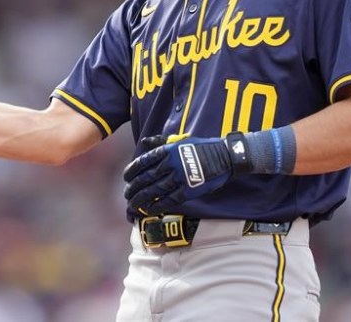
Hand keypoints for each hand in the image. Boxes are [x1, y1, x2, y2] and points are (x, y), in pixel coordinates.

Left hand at [123, 134, 237, 214]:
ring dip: (141, 199)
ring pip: (155, 190)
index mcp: (167, 150)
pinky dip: (158, 205)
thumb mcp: (179, 140)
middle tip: (127, 194)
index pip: (143, 162)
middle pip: (146, 178)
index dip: (132, 171)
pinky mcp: (189, 190)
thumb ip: (160, 142)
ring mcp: (180, 177)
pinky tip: (149, 209)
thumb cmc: (201, 147)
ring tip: (133, 204)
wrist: (224, 156)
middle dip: (134, 188)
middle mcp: (171, 163)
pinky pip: (169, 200)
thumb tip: (143, 142)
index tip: (126, 178)